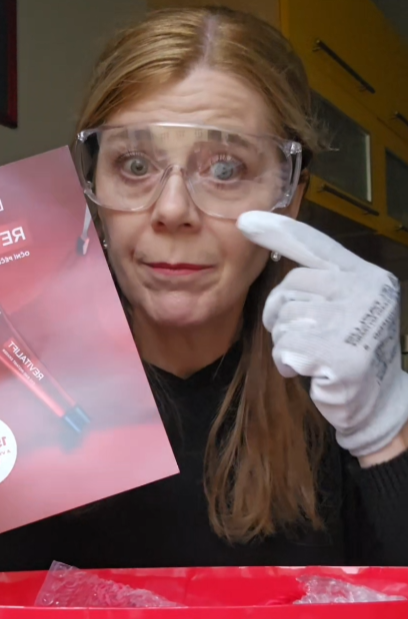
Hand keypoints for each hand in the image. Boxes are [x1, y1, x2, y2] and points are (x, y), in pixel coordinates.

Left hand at [237, 210, 407, 458]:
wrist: (378, 403)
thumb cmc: (349, 352)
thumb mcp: (343, 307)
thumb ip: (318, 283)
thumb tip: (272, 250)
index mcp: (365, 275)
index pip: (314, 244)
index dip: (277, 232)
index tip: (244, 220)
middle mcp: (365, 290)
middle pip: (289, 287)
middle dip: (280, 314)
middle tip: (298, 336)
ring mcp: (356, 321)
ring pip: (285, 319)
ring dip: (287, 342)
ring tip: (311, 355)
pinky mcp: (343, 354)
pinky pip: (287, 347)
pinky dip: (287, 362)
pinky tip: (308, 371)